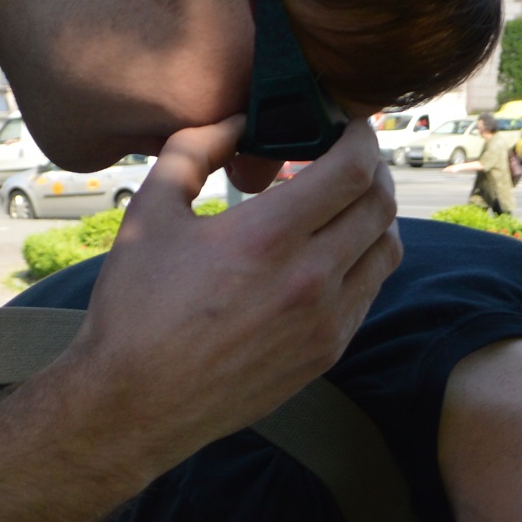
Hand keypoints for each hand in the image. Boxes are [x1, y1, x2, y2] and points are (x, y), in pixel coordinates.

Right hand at [63, 115, 398, 475]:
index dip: (361, 136)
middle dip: (371, 169)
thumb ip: (193, 150)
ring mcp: (326, 321)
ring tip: (339, 203)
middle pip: (380, 205)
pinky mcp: (326, 352)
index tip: (348, 124)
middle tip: (345, 156)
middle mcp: (311, 279)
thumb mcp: (149, 213)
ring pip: (387, 250)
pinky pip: (369, 291)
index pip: (353, 169)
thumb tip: (235, 119)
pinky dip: (361, 260)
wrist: (135, 402)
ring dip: (373, 215)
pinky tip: (327, 252)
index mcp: (268, 236)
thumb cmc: (135, 307)